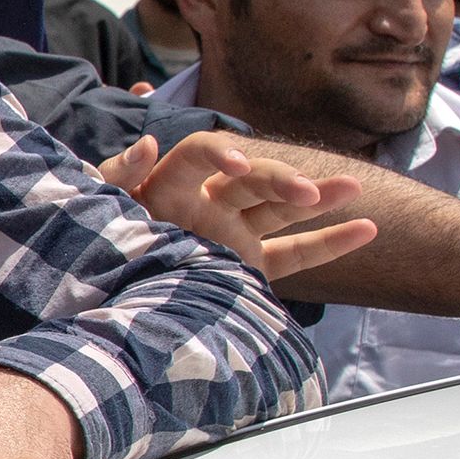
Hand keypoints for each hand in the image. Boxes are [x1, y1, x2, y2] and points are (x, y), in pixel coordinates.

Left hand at [89, 133, 378, 283]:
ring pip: (282, 210)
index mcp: (167, 184)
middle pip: (253, 180)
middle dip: (281, 180)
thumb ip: (116, 176)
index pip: (204, 154)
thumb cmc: (92, 253)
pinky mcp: (247, 269)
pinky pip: (294, 254)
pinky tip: (367, 229)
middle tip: (309, 192)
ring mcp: (231, 236)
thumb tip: (151, 141)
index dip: (225, 155)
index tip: (240, 166)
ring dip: (319, 198)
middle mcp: (204, 205)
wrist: (101, 317)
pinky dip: (329, 243)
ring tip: (355, 187)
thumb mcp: (97, 212)